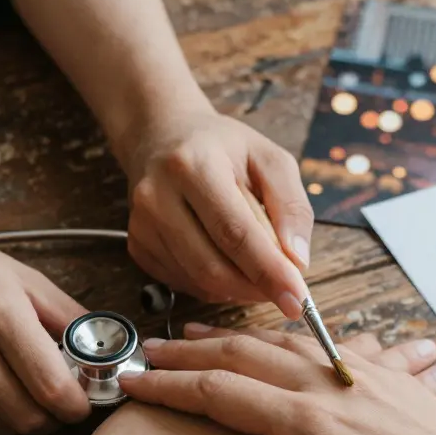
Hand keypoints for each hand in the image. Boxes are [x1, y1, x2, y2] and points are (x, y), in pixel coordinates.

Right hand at [0, 221, 90, 434]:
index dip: (77, 405)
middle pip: (27, 416)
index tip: (84, 402)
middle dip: (54, 418)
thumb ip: (67, 315)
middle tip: (59, 404)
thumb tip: (105, 350)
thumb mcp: (21, 277)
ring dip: (22, 421)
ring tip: (25, 396)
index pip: (51, 386)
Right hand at [117, 110, 312, 317]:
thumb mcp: (269, 158)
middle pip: (212, 266)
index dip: (268, 271)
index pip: (235, 232)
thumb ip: (291, 205)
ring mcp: (142, 225)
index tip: (297, 298)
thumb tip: (297, 259)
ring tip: (260, 273)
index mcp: (194, 165)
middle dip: (255, 288)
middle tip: (285, 293)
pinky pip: (184, 283)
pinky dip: (215, 286)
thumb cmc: (222, 147)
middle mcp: (158, 196)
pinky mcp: (137, 245)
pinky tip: (228, 264)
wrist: (162, 137)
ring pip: (198, 281)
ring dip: (238, 289)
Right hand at [118, 329, 435, 434]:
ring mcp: (362, 378)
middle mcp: (331, 386)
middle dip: (196, 351)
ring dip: (240, 337)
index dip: (171, 385)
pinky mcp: (388, 381)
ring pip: (287, 342)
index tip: (134, 380)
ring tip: (206, 334)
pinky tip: (290, 337)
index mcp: (308, 421)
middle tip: (156, 348)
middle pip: (248, 355)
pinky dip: (295, 337)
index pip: (220, 392)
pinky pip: (330, 345)